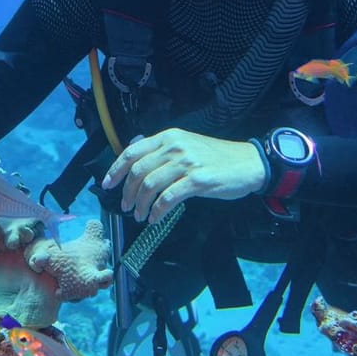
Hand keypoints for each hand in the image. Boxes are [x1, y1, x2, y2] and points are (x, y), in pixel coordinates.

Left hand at [100, 128, 267, 222]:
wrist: (248, 163)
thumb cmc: (217, 158)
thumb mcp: (187, 144)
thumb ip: (163, 149)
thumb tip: (135, 153)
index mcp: (169, 137)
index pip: (132, 151)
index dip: (115, 169)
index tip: (108, 184)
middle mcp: (174, 147)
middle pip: (137, 171)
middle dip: (127, 192)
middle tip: (127, 206)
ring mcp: (186, 164)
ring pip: (149, 185)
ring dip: (140, 204)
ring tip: (140, 215)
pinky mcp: (197, 181)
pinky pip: (168, 198)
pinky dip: (157, 211)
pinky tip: (155, 218)